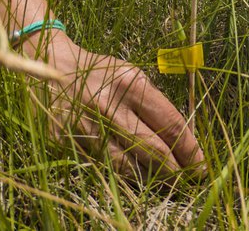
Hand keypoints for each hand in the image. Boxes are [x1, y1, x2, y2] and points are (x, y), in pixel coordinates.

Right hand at [22, 31, 204, 179]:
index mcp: (130, 83)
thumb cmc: (98, 72)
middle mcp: (109, 106)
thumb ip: (151, 102)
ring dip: (151, 178)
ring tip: (165, 181)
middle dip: (175, 170)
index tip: (200, 163)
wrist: (48, 67)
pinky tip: (136, 176)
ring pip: (128, 167)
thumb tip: (179, 135)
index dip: (189, 148)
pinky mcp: (67, 142)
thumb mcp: (129, 74)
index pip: (170, 122)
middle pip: (153, 150)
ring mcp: (86, 127)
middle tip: (188, 179)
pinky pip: (103, 167)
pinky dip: (123, 175)